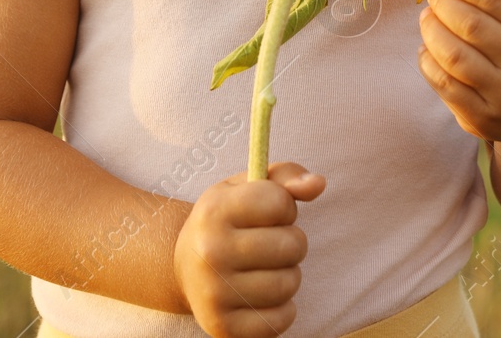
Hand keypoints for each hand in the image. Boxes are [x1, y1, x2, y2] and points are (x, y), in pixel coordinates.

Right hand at [172, 162, 325, 337]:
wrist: (183, 267)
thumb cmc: (227, 220)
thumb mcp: (247, 187)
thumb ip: (286, 177)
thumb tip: (318, 184)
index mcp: (214, 211)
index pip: (280, 202)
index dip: (284, 207)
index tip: (268, 213)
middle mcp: (210, 252)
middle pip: (292, 245)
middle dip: (292, 242)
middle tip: (270, 244)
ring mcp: (213, 293)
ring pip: (289, 283)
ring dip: (287, 275)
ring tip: (266, 269)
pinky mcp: (221, 326)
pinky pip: (280, 320)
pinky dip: (282, 310)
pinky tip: (263, 297)